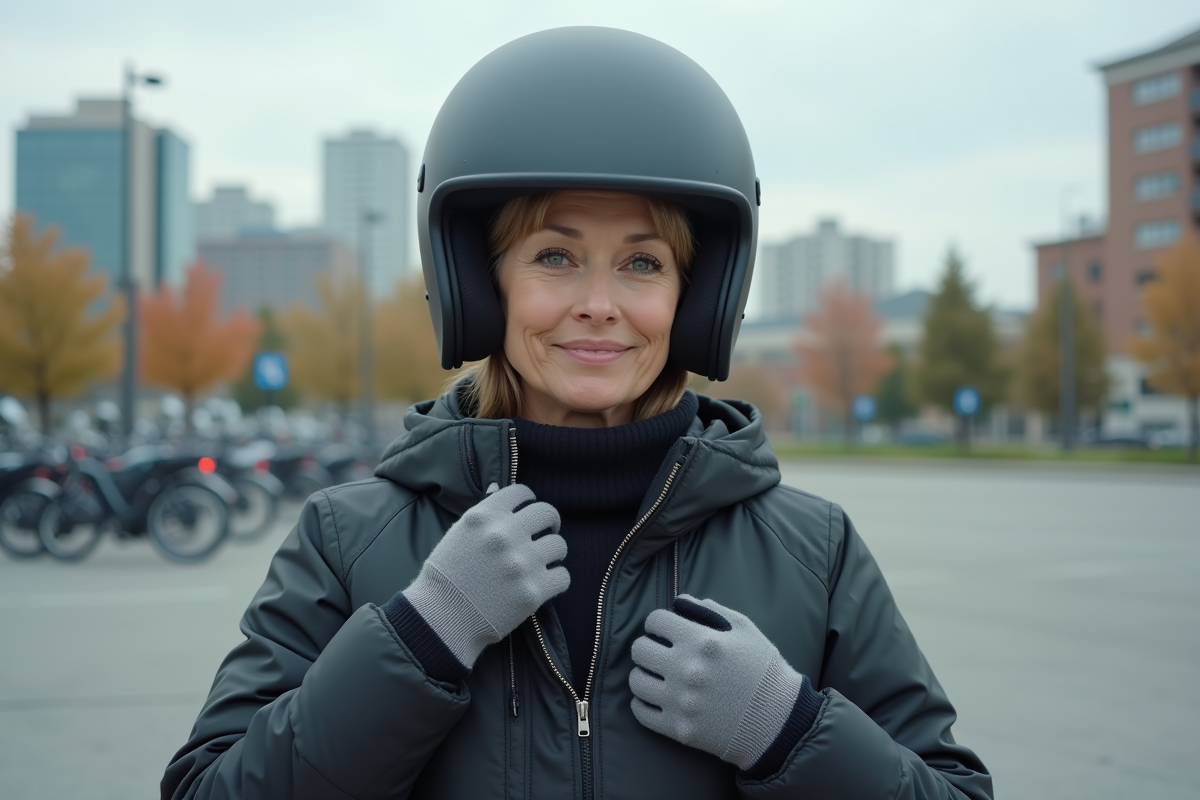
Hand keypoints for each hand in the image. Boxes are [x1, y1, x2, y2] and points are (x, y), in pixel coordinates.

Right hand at [404, 483, 568, 668]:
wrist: (441, 619)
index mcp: (484, 516)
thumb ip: (482, 511)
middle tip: (545, 533)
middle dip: (549, 522)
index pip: (522, 492)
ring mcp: (521, 563)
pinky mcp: (533, 591)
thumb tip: (497, 487)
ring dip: (552, 552)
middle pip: (547, 513)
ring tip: (542, 561)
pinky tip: (544, 583)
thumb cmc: (446, 577)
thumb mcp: (458, 535)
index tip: (528, 513)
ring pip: (559, 545)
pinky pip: (563, 576)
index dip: (528, 501)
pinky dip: (556, 579)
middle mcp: (505, 534)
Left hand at [628, 595, 804, 770]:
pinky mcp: (679, 728)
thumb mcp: (745, 630)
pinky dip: (643, 703)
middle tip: (659, 650)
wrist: (778, 721)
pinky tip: (657, 697)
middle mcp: (687, 670)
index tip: (665, 629)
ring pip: (636, 681)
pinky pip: (640, 713)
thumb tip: (680, 602)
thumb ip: (712, 611)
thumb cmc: (763, 670)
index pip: (655, 620)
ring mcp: (681, 702)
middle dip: (648, 644)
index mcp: (703, 642)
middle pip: (639, 649)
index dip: (659, 621)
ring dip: (644, 673)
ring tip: (657, 675)